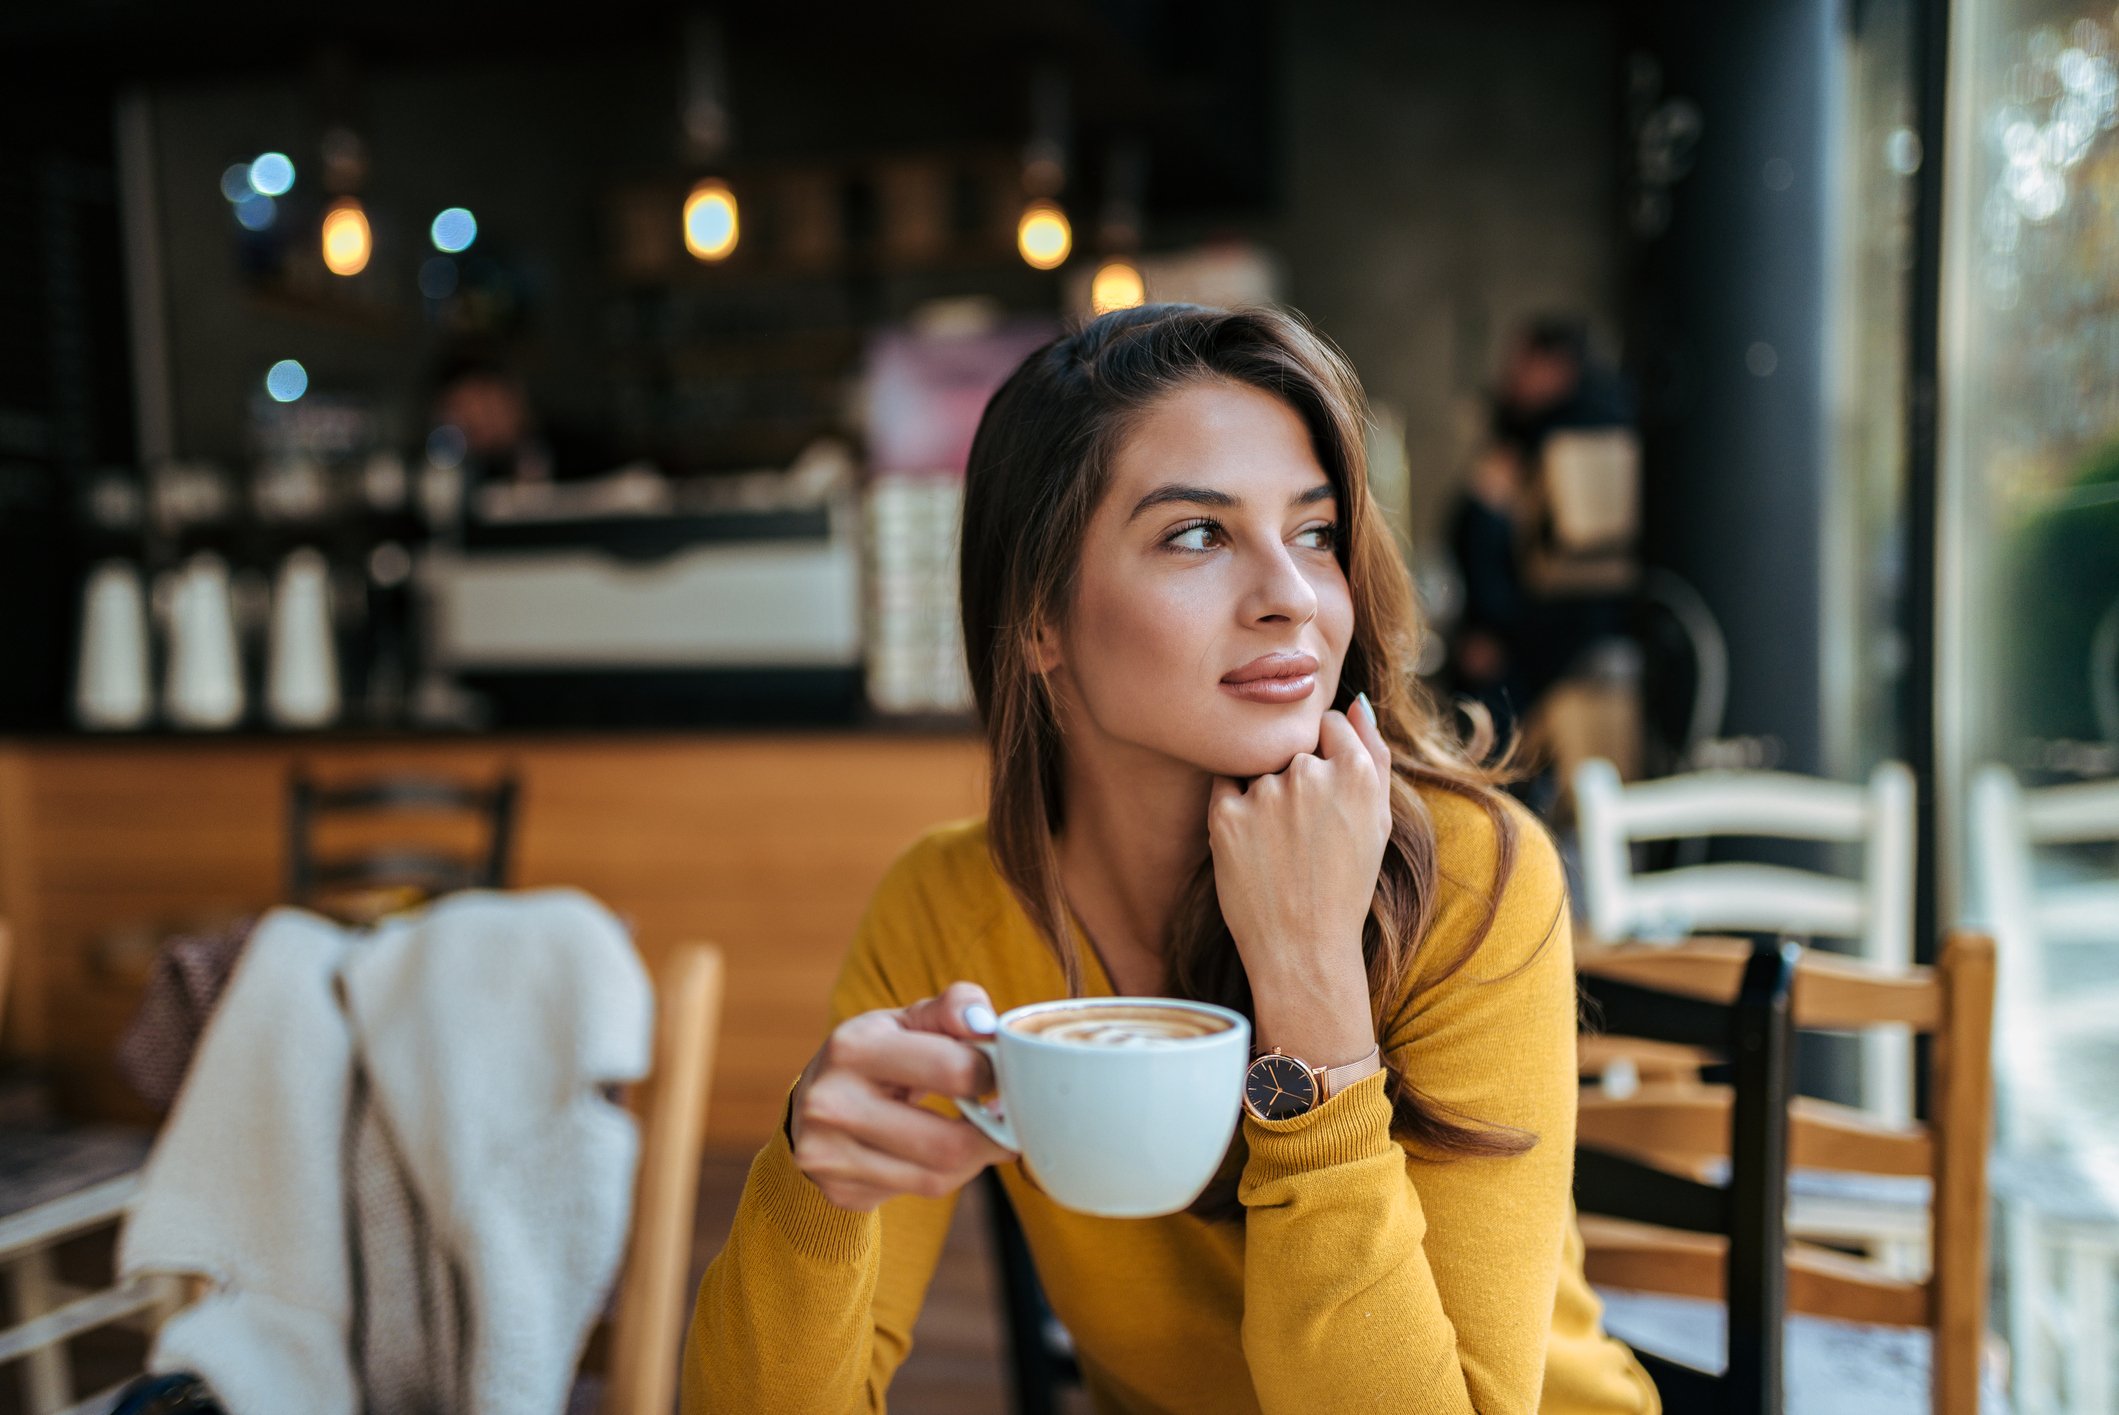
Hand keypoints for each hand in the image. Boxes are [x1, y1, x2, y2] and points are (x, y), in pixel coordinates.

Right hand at [789, 982, 1016, 1211]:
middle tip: (1008, 1121)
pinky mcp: (841, 1191)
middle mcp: (832, 1104)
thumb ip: (952, 1009)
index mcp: (853, 1047)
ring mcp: (830, 1155)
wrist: (812, 1105)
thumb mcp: (906, 1020)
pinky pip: (919, 1192)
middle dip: (992, 1134)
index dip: (992, 1075)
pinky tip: (942, 1154)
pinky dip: (946, 1175)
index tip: (1002, 1077)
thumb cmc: (876, 1055)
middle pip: (948, 1143)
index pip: (951, 1069)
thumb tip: (985, 1023)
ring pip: (938, 1177)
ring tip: (983, 1137)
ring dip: (975, 1159)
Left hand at [1207, 698, 1392, 1067]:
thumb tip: (1357, 701)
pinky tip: (1253, 846)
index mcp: (1356, 772)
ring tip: (1279, 846)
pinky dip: (1234, 807)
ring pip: (1257, 766)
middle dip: (1293, 773)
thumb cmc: (1345, 885)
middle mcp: (1310, 774)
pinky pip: (1224, 786)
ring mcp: (1264, 794)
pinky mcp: (1225, 815)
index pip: (1328, 722)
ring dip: (1264, 792)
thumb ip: (1373, 752)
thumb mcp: (1378, 820)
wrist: (1303, 949)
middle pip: (1290, 744)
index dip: (1325, 752)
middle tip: (1302, 829)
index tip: (1323, 789)